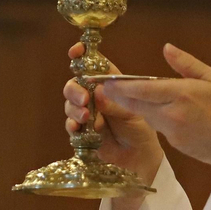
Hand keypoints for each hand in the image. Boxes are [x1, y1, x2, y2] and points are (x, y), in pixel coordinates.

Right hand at [63, 44, 165, 186]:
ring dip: (74, 107)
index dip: (82, 56)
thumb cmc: (140, 130)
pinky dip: (72, 124)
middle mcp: (95, 98)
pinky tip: (77, 127)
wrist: (139, 157)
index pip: (93, 66)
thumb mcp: (132, 114)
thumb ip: (115, 105)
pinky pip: (71, 125)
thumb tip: (97, 93)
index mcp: (109, 86)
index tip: (75, 52)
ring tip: (85, 116)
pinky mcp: (82, 132)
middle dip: (75, 89)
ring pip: (70, 104)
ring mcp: (87, 115)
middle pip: (75, 85)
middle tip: (84, 98)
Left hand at [96, 43, 210, 167]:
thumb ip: (186, 64)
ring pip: (145, 116)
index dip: (120, 86)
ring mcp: (172, 131)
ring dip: (136, 107)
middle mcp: (172, 114)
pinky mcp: (174, 144)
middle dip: (118, 97)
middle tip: (104, 88)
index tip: (106, 81)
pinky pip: (158, 127)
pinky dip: (154, 118)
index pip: (142, 89)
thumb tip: (166, 48)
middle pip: (136, 105)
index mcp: (182, 94)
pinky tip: (156, 111)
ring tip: (125, 96)